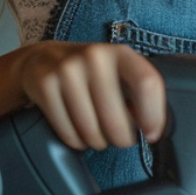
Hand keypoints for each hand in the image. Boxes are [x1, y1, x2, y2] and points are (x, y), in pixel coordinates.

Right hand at [17, 42, 165, 150]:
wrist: (41, 59)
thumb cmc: (90, 71)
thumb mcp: (117, 71)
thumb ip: (138, 93)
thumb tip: (151, 128)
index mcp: (121, 52)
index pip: (147, 83)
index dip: (154, 114)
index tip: (151, 134)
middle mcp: (95, 57)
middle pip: (117, 118)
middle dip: (122, 138)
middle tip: (121, 139)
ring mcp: (67, 70)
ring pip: (92, 131)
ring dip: (98, 142)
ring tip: (98, 135)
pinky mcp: (46, 86)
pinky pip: (68, 133)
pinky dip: (77, 141)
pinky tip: (79, 133)